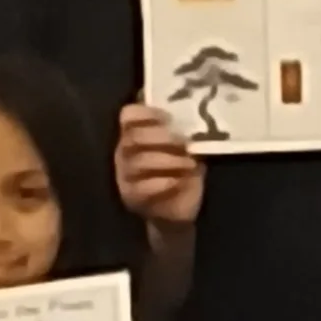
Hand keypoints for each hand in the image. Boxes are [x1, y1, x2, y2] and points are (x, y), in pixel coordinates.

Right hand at [115, 102, 204, 229]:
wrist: (178, 209)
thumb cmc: (181, 171)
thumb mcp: (185, 147)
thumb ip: (183, 130)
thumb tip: (195, 111)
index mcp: (135, 135)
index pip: (128, 116)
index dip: (146, 113)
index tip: (169, 117)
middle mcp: (125, 153)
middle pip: (132, 138)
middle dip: (160, 136)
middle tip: (183, 142)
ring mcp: (125, 176)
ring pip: (137, 162)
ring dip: (167, 160)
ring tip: (188, 162)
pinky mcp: (132, 198)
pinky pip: (141, 188)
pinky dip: (162, 182)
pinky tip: (177, 181)